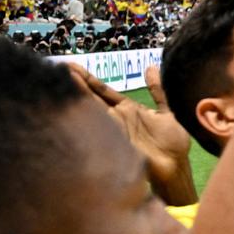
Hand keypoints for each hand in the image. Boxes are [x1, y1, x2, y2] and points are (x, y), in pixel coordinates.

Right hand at [68, 62, 194, 205]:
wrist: (175, 167)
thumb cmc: (173, 143)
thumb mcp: (167, 111)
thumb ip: (158, 90)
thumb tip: (151, 67)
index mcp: (127, 109)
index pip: (103, 90)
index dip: (88, 79)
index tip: (71, 66)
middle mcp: (116, 118)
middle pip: (91, 97)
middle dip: (75, 83)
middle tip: (58, 68)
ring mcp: (113, 129)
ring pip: (91, 108)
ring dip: (76, 95)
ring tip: (59, 79)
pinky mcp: (114, 140)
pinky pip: (98, 125)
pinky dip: (86, 115)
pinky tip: (73, 105)